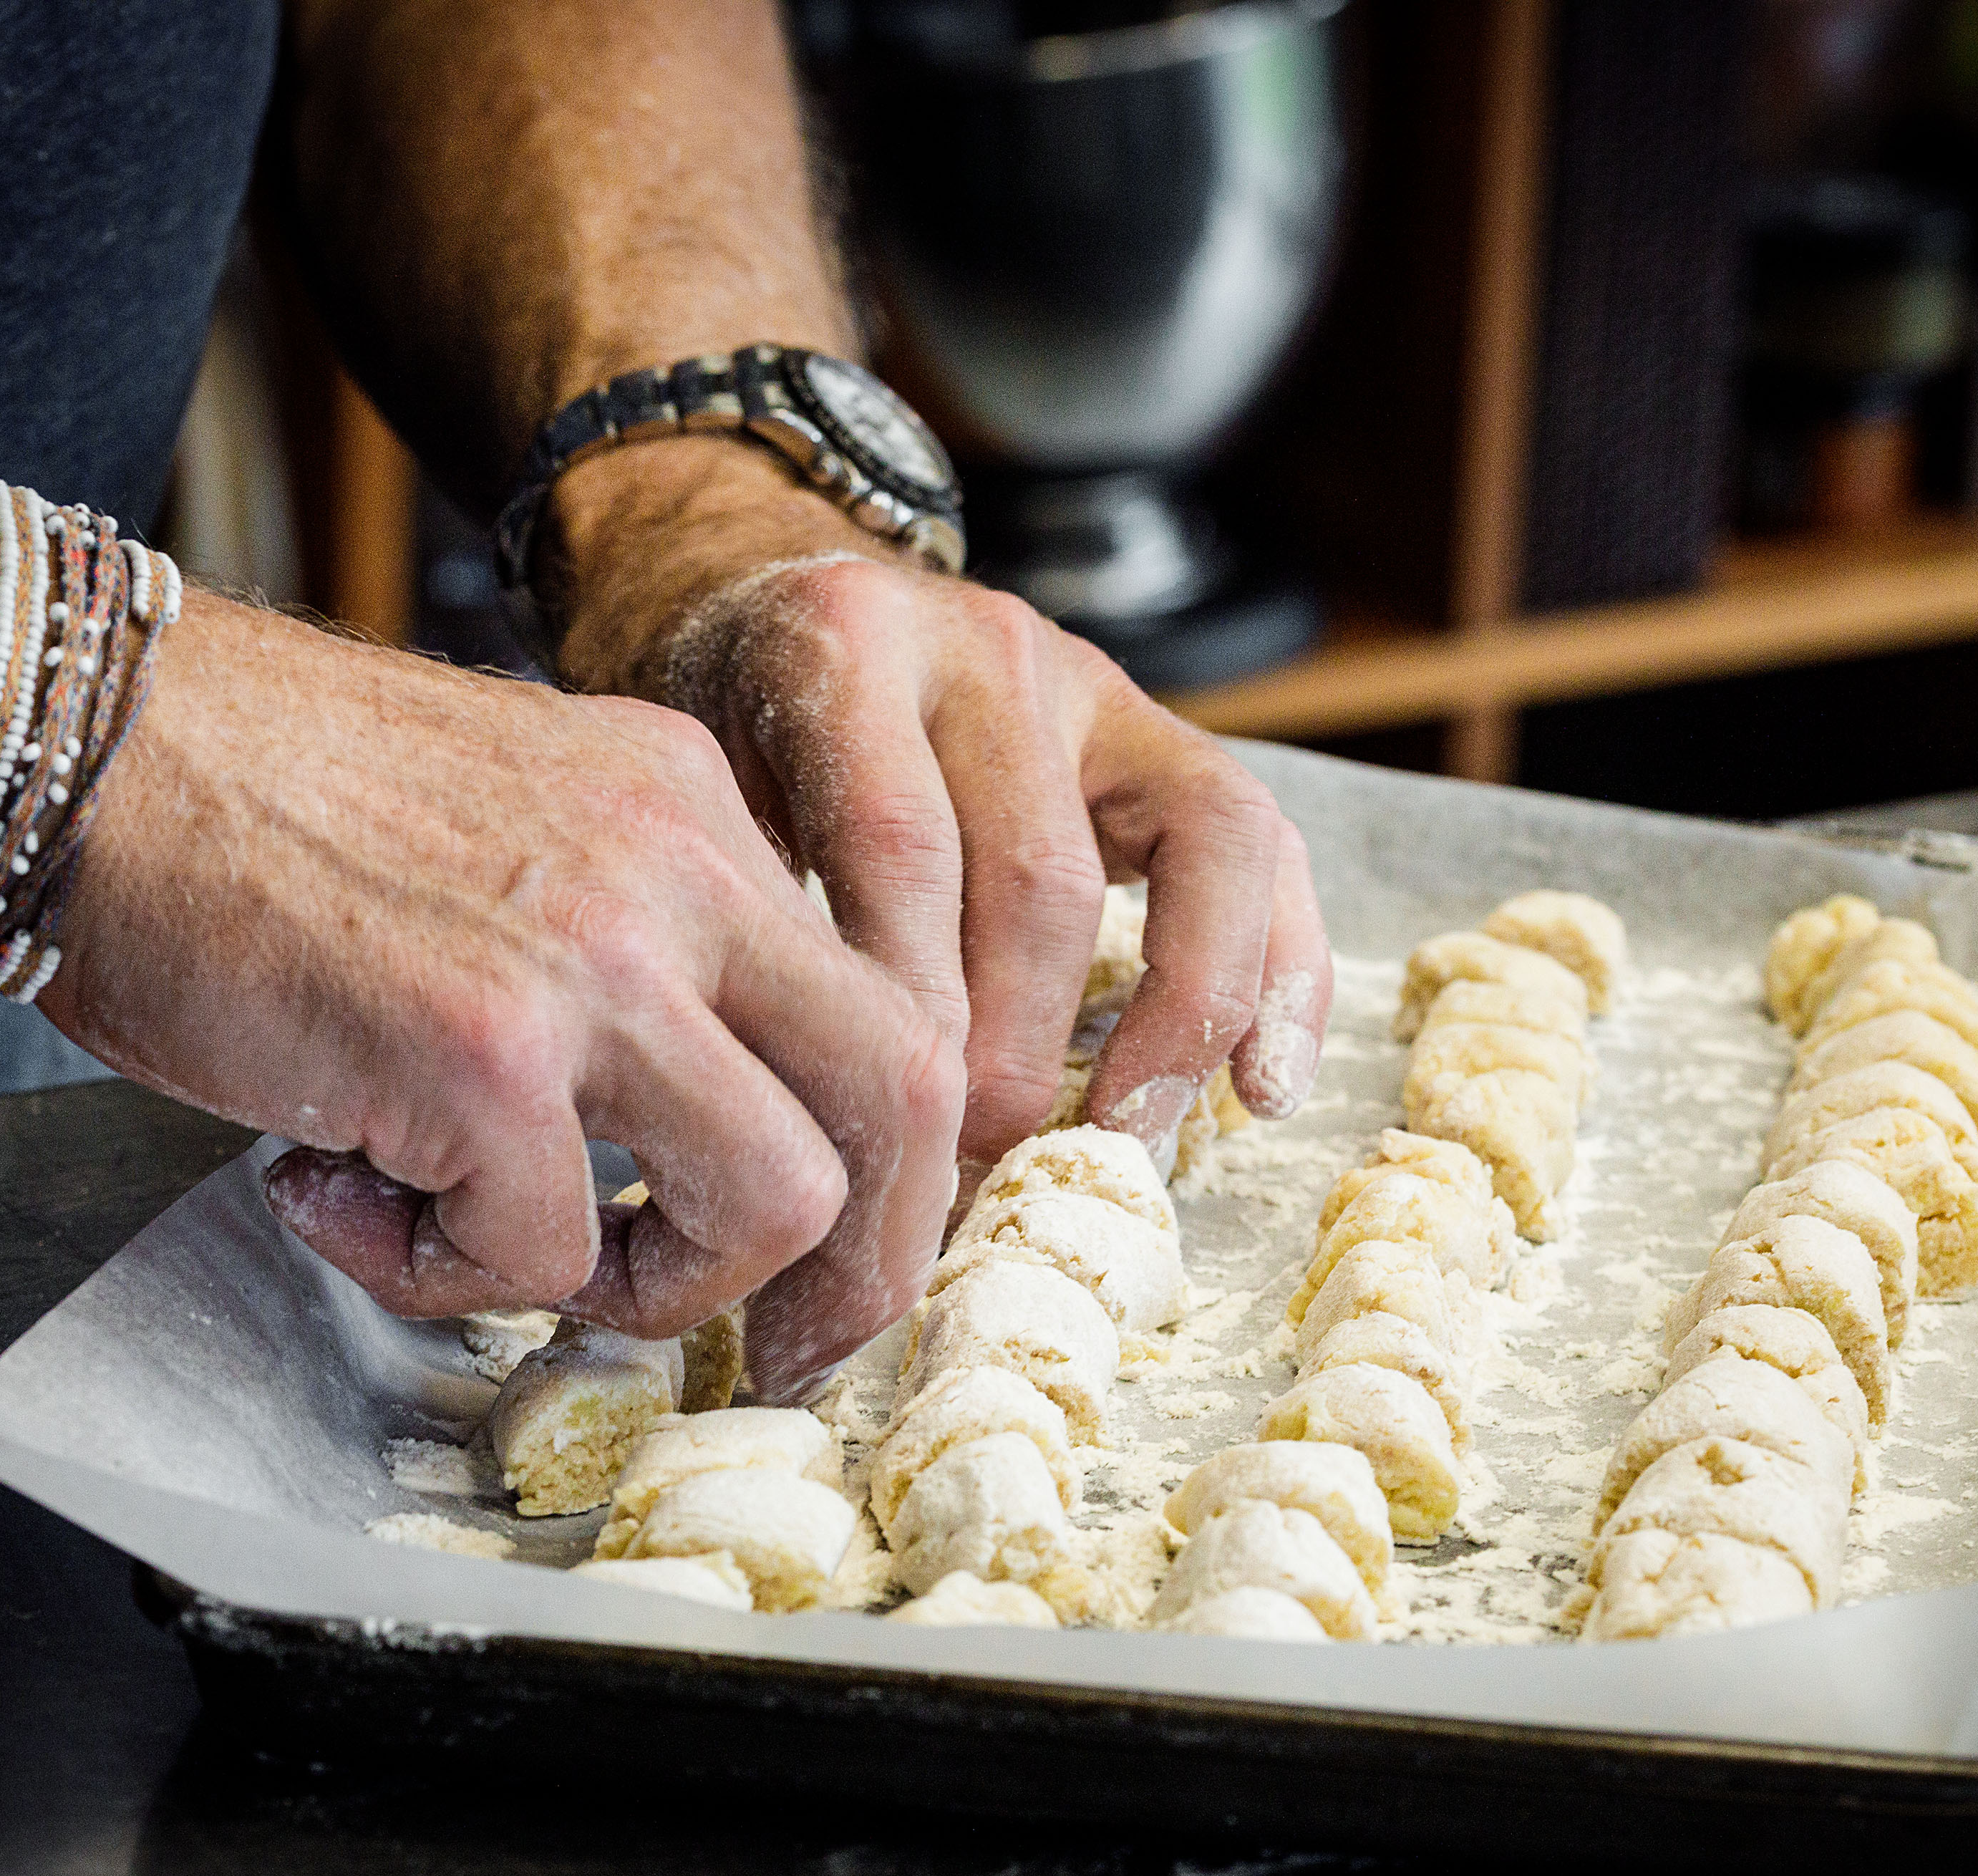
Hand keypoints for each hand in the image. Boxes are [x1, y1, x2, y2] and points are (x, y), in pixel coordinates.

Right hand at [43, 592, 961, 1399]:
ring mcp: (595, 957)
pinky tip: (336, 1190)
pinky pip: (540, 1253)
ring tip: (499, 1251)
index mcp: (698, 812)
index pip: (886, 998)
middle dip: (865, 1262)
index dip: (890, 1161)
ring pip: (775, 1198)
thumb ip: (631, 943)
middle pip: (905, 1092)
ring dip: (651, 1286)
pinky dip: (440, 1271)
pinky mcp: (479, 1049)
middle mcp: (681, 868)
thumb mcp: (522, 824)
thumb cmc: (265, 806)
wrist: (87, 739)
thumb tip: (692, 1131)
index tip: (829, 1260)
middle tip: (780, 1350)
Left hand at [550, 440, 1332, 1170]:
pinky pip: (1265, 847)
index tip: (898, 1141)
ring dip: (1174, 1018)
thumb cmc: (727, 742)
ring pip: (1195, 848)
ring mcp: (1093, 683)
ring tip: (1130, 1135)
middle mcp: (986, 647)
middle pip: (1040, 871)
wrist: (774, 603)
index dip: (915, 1013)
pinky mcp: (1165, 733)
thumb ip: (759, 917)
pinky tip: (1262, 1088)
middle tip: (983, 1169)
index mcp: (846, 649)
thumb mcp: (696, 795)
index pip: (900, 848)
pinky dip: (1282, 973)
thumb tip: (824, 1136)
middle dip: (1024, 1048)